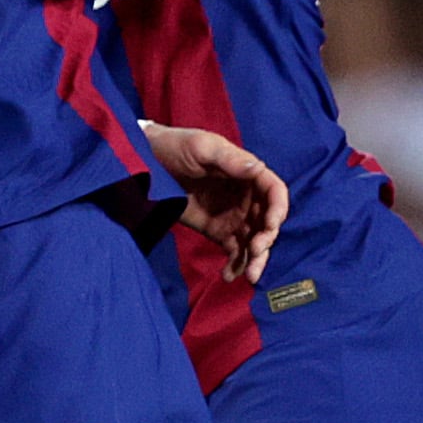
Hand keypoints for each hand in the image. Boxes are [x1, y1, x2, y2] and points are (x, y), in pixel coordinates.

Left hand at [139, 123, 287, 282]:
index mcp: (246, 173)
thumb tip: (258, 168)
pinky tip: (228, 276)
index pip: (274, 192)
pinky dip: (235, 265)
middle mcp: (245, 197)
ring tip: (247, 275)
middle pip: (267, 222)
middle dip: (266, 239)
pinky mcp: (217, 231)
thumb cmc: (175, 146)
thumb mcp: (201, 147)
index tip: (270, 226)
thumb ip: (229, 159)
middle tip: (254, 251)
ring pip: (254, 241)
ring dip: (255, 259)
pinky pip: (234, 251)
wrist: (145, 161)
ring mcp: (232, 216)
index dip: (278, 210)